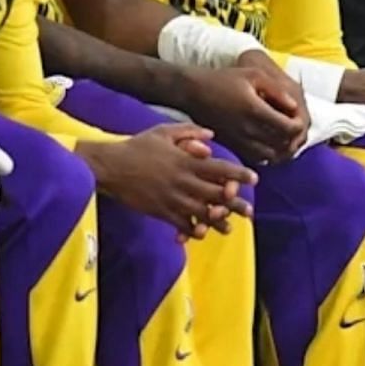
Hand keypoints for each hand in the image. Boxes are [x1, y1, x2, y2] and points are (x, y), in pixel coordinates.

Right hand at [85, 124, 257, 240]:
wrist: (110, 166)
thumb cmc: (137, 146)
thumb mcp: (164, 131)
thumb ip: (190, 131)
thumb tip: (212, 135)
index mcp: (187, 161)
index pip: (220, 168)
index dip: (239, 174)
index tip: (254, 179)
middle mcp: (184, 181)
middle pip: (217, 195)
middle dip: (235, 204)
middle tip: (249, 212)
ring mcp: (173, 198)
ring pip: (202, 213)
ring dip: (218, 221)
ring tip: (229, 228)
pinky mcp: (161, 211)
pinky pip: (181, 224)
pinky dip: (192, 230)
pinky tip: (201, 234)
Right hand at [179, 54, 308, 164]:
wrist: (193, 92)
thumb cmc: (224, 79)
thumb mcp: (253, 75)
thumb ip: (277, 90)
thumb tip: (294, 106)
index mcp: (255, 110)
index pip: (289, 128)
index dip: (299, 125)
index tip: (296, 116)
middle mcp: (247, 130)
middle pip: (283, 144)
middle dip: (294, 138)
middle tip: (293, 128)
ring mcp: (238, 141)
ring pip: (271, 156)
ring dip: (282, 149)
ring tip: (283, 137)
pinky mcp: (231, 147)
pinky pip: (256, 159)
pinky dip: (268, 155)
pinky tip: (269, 143)